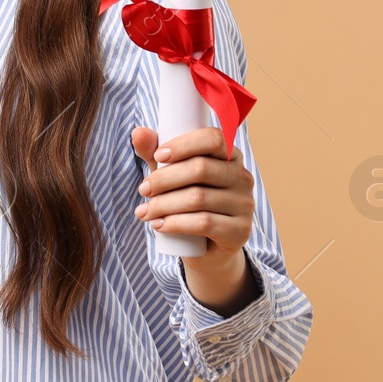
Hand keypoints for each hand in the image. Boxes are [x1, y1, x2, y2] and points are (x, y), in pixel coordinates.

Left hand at [131, 126, 261, 313]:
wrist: (207, 249)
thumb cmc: (188, 203)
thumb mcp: (171, 176)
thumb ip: (155, 153)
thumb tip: (138, 132)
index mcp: (230, 156)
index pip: (214, 138)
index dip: (184, 144)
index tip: (158, 155)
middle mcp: (242, 177)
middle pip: (201, 168)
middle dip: (164, 178)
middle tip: (143, 189)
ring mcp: (245, 204)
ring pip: (198, 198)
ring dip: (164, 204)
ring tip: (144, 212)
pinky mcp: (240, 231)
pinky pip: (204, 223)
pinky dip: (176, 223)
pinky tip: (159, 225)